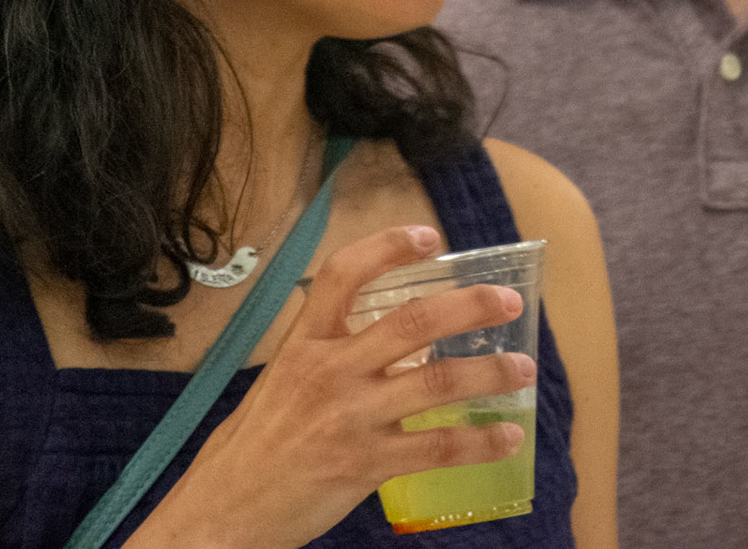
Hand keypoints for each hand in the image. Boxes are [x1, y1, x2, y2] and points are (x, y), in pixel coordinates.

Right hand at [133, 225, 534, 548]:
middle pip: (412, 322)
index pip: (343, 275)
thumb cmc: (254, 446)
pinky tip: (507, 436)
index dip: (387, 247)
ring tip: (523, 369)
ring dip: (490, 373)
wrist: (224, 511)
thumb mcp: (282, 382)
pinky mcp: (365, 464)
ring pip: (437, 382)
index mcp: (304, 344)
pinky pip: (436, 447)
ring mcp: (350, 418)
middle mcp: (329, 372)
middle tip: (510, 301)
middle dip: (470, 308)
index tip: (429, 236)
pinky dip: (479, 442)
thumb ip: (332, 356)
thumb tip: (397, 342)